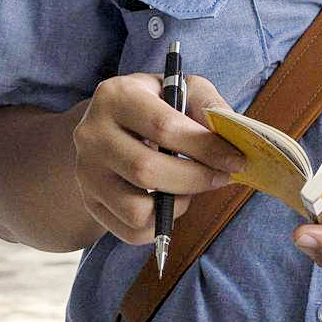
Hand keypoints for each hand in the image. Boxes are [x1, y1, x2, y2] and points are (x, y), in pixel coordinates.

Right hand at [72, 73, 248, 245]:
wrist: (111, 125)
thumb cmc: (156, 105)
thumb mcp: (182, 89)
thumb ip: (209, 106)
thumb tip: (231, 140)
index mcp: (116, 96)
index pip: (163, 127)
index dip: (206, 148)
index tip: (235, 160)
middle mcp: (92, 133)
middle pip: (147, 170)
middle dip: (195, 179)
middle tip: (221, 177)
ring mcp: (86, 171)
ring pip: (136, 209)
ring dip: (176, 205)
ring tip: (187, 188)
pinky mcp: (90, 201)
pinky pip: (130, 231)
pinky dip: (161, 226)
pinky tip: (170, 202)